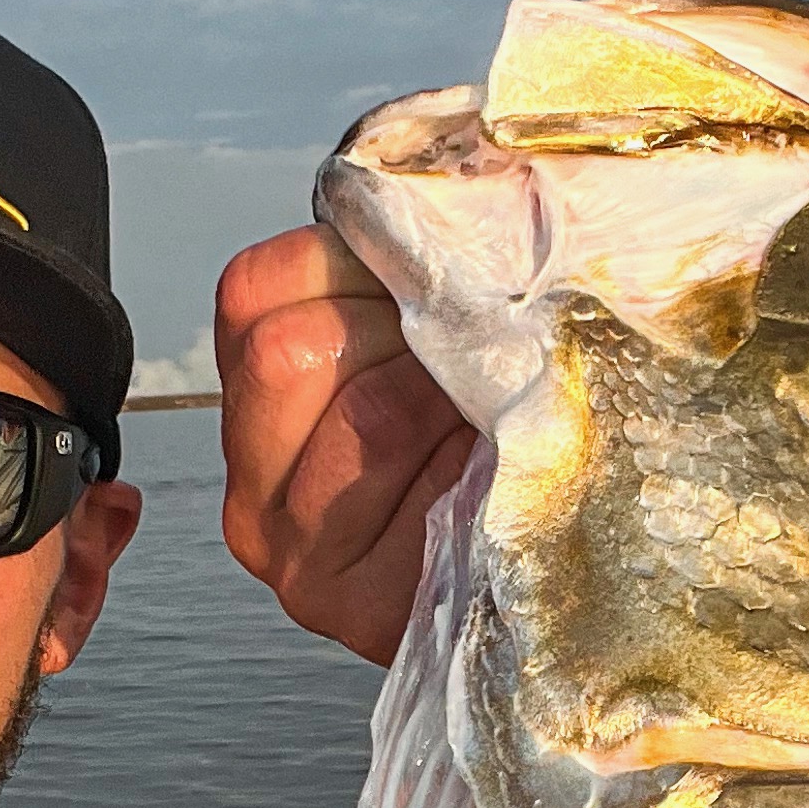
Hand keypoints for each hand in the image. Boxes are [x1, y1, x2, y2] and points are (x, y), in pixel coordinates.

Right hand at [217, 224, 477, 666]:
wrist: (557, 571)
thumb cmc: (494, 437)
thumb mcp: (435, 337)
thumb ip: (406, 278)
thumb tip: (433, 201)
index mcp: (255, 396)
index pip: (255, 287)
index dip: (353, 262)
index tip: (424, 285)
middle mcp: (251, 482)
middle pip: (287, 347)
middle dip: (400, 331)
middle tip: (467, 357)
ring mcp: (292, 553)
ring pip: (364, 411)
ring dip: (449, 395)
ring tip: (490, 413)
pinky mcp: (353, 606)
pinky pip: (423, 492)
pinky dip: (476, 463)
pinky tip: (497, 473)